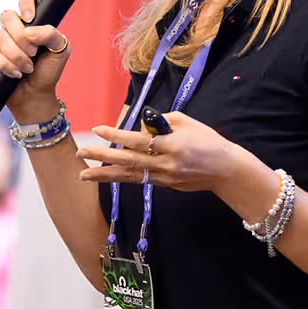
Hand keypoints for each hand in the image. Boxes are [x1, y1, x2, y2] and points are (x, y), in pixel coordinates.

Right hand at [0, 0, 69, 117]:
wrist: (36, 94)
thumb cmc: (49, 70)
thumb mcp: (60, 49)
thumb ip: (50, 34)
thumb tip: (29, 32)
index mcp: (33, 21)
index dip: (25, 0)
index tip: (30, 17)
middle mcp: (15, 27)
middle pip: (7, 15)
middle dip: (21, 37)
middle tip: (34, 53)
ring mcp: (1, 40)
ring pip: (0, 35)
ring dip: (16, 55)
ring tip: (27, 68)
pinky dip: (6, 64)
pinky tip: (15, 73)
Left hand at [76, 112, 251, 194]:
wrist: (226, 170)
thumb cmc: (208, 141)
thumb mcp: (188, 123)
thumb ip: (162, 122)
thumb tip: (141, 127)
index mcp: (172, 144)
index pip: (138, 140)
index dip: (117, 135)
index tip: (98, 129)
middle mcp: (166, 163)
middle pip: (129, 161)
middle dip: (102, 158)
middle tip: (81, 154)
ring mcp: (165, 178)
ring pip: (130, 176)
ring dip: (105, 175)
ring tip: (84, 174)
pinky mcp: (165, 186)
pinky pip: (140, 179)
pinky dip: (122, 177)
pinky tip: (107, 176)